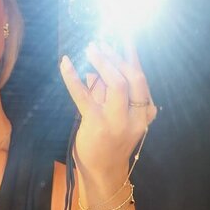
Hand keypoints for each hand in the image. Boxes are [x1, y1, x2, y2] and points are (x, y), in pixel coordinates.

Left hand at [59, 39, 156, 189]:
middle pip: (133, 78)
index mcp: (144, 113)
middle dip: (118, 57)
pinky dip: (73, 77)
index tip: (125, 36)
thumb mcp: (120, 116)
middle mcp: (135, 117)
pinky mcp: (96, 124)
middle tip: (103, 43)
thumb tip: (98, 66)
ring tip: (92, 48)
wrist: (103, 173)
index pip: (141, 79)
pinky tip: (65, 62)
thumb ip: (112, 93)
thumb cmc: (111, 142)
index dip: (132, 56)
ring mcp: (117, 121)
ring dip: (103, 62)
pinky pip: (84, 96)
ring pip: (116, 84)